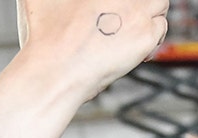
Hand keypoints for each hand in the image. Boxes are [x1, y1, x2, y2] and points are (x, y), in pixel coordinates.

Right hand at [16, 0, 169, 99]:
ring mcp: (137, 12)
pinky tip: (140, 46)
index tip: (118, 9)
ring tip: (135, 28)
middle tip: (129, 16)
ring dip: (151, 13)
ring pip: (160, 3)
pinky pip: (162, 28)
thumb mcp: (35, 1)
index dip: (125, 1)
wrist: (55, 69)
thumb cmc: (43, 39)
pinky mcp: (145, 35)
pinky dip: (155, 35)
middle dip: (140, 3)